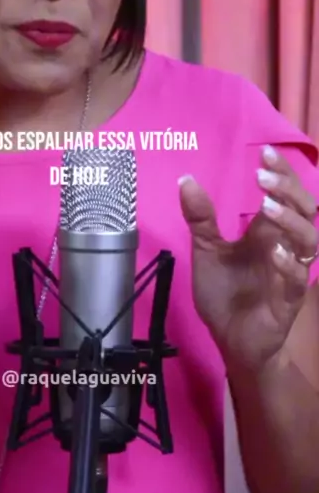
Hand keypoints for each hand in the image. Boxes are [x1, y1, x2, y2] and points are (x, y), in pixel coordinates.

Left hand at [179, 145, 317, 370]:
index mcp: (266, 231)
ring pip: (308, 240)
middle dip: (288, 189)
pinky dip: (289, 264)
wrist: (229, 340)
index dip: (281, 174)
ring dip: (290, 221)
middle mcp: (283, 246)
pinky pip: (297, 280)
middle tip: (262, 176)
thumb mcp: (206, 250)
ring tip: (266, 206)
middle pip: (305, 209)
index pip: (285, 194)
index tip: (265, 153)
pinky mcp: (287, 301)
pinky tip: (274, 252)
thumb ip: (200, 218)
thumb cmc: (225, 293)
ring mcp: (288, 273)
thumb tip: (185, 179)